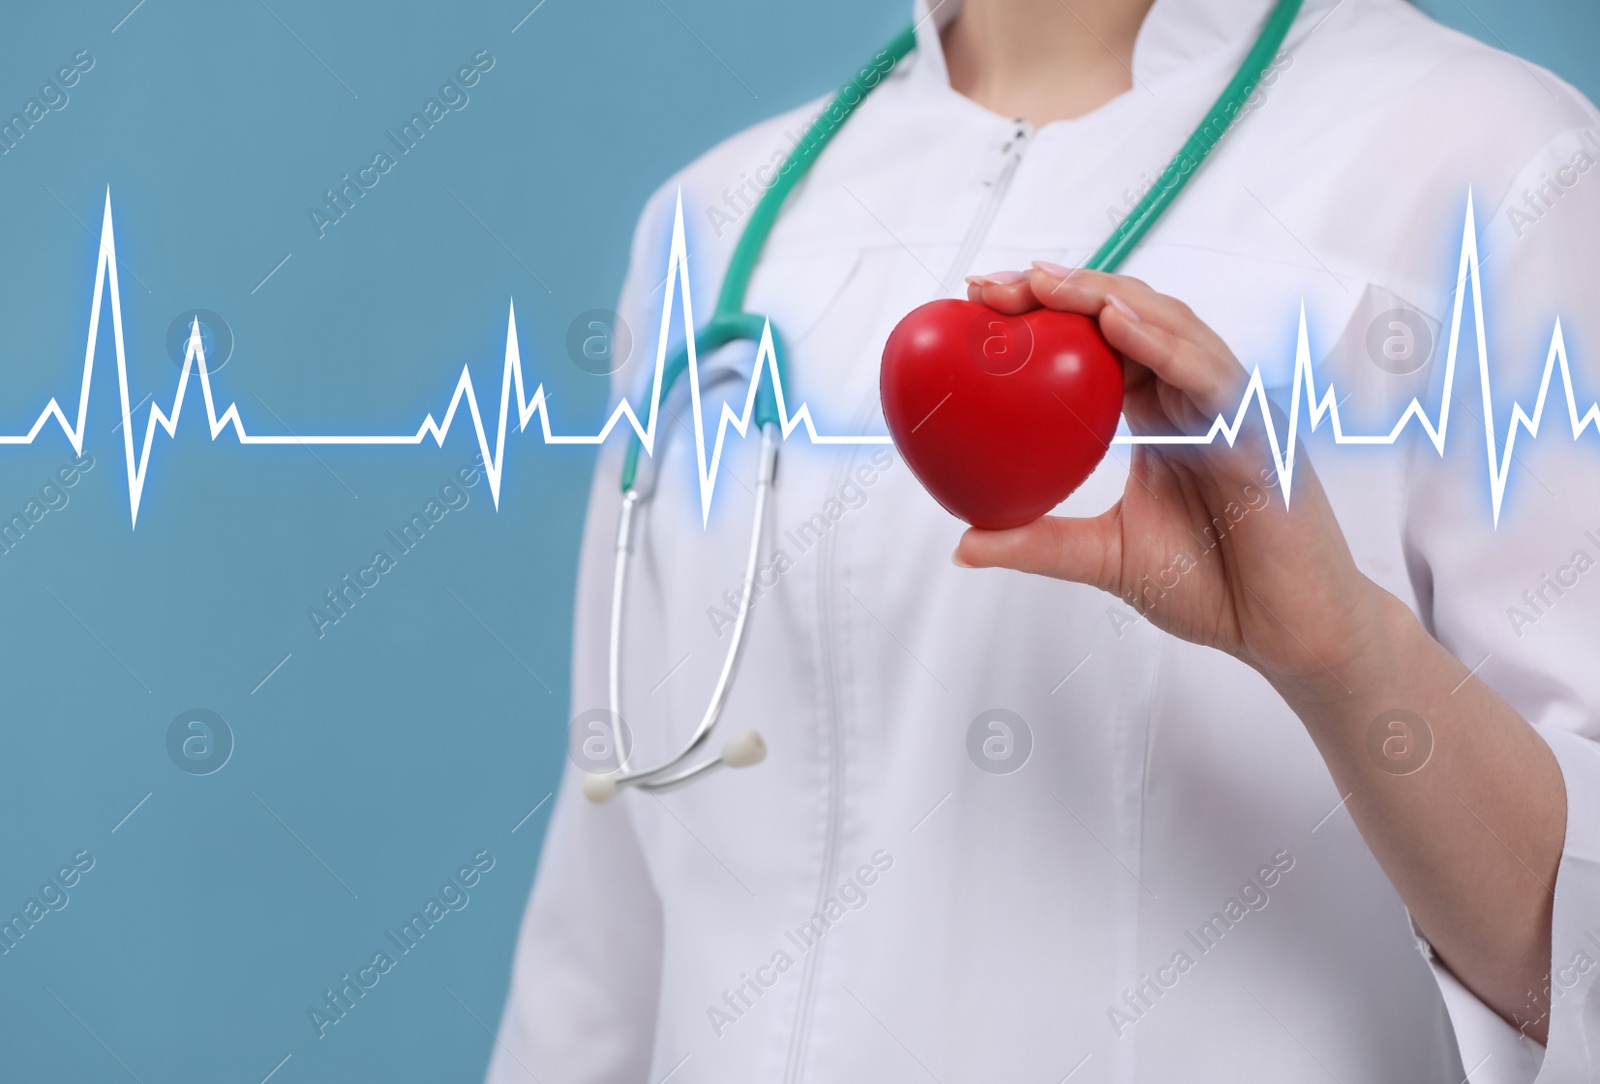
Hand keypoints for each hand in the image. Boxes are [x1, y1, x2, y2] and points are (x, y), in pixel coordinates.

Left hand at [953, 264, 1388, 694]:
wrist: (1286, 633)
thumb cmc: (1213, 587)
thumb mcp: (1105, 557)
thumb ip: (1039, 544)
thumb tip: (963, 543)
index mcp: (1159, 414)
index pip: (1101, 341)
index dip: (1047, 312)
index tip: (980, 301)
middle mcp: (1195, 399)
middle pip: (1132, 318)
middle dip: (1065, 289)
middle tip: (996, 284)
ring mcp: (1233, 410)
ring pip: (1173, 330)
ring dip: (1107, 300)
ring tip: (1046, 283)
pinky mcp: (1263, 433)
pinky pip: (1213, 379)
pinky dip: (1167, 348)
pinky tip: (1120, 327)